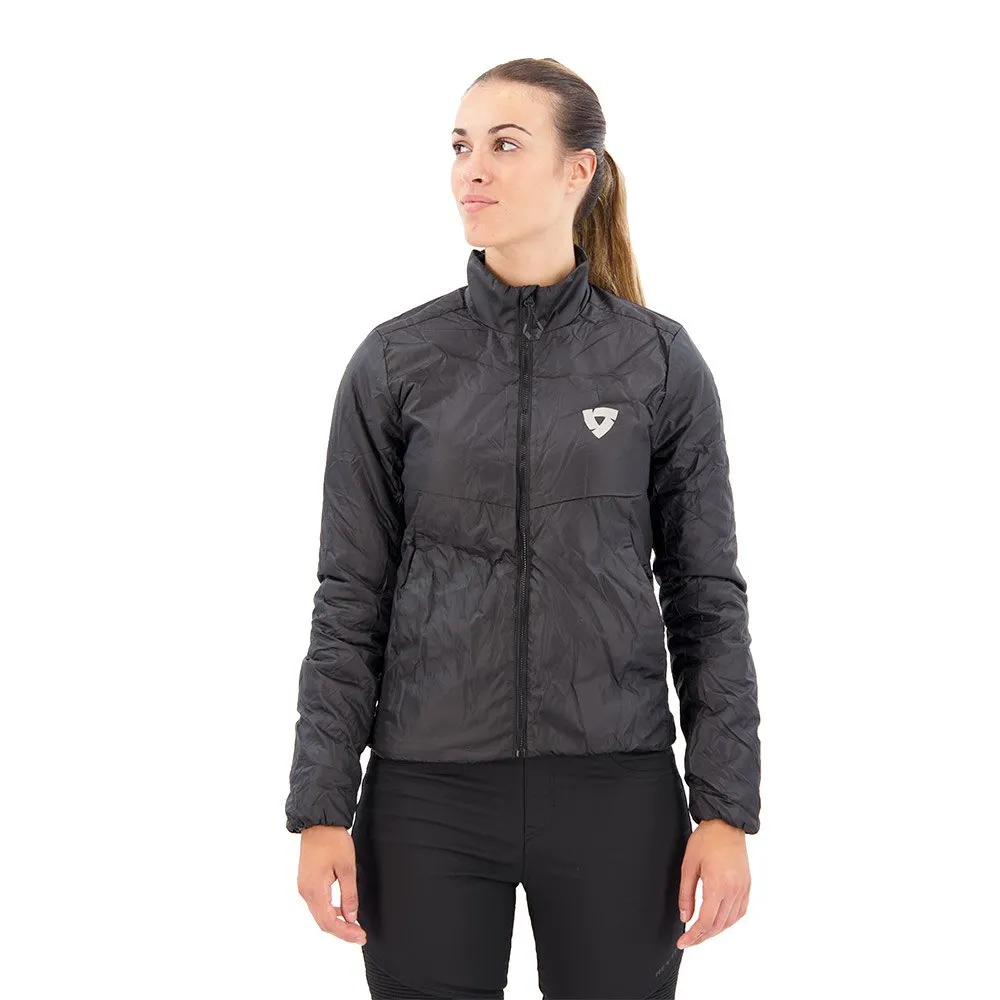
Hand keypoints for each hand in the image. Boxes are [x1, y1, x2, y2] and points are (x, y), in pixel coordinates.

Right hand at [296, 825, 367, 944]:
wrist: (319, 822)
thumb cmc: (333, 841)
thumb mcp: (347, 867)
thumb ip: (349, 894)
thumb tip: (351, 917)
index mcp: (314, 890)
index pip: (329, 922)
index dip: (346, 932)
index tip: (361, 936)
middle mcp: (305, 892)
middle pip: (323, 922)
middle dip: (342, 931)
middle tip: (361, 935)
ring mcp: (304, 887)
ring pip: (319, 915)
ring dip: (336, 923)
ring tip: (354, 926)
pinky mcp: (306, 882)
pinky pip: (317, 905)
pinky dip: (330, 912)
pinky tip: (343, 910)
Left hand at [676, 818, 750, 947]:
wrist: (726, 825)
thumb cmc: (706, 840)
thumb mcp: (688, 866)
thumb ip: (686, 894)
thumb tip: (684, 917)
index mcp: (718, 886)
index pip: (706, 922)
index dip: (693, 936)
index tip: (683, 942)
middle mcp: (733, 891)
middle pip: (718, 926)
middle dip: (702, 937)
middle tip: (688, 941)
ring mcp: (743, 889)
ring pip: (730, 922)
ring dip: (715, 931)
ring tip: (700, 933)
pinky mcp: (747, 886)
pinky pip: (739, 912)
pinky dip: (728, 921)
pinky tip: (718, 922)